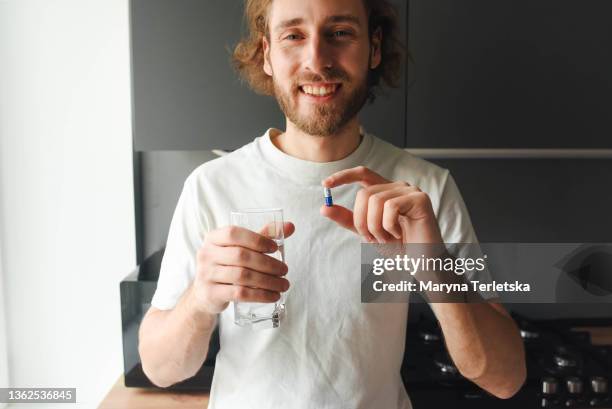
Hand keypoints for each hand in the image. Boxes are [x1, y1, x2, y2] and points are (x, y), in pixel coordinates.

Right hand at [192, 223, 294, 314]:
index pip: (233, 233)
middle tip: (284, 270)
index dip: (256, 239)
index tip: (275, 247)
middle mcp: (206, 254)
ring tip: (283, 284)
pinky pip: (239, 294)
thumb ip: (264, 235)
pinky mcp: (211, 294)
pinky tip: (273, 296)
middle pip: (241, 256)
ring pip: (242, 276)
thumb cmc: (228, 265)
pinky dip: (260, 295)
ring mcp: (206, 274)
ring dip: (268, 281)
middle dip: (268, 263)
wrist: (206, 294)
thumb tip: (290, 226)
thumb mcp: (242, 248)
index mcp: (213, 238)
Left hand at [320, 166, 442, 243]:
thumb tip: (325, 208)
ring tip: (387, 238)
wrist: (420, 264)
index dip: (343, 176)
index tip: (325, 185)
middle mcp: (398, 187)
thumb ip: (348, 219)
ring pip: (376, 200)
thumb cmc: (398, 248)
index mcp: (386, 191)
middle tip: (371, 238)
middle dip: (361, 220)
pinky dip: (389, 226)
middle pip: (365, 193)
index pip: (363, 173)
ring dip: (375, 226)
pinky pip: (391, 207)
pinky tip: (399, 234)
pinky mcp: (421, 200)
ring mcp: (411, 192)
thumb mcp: (367, 232)